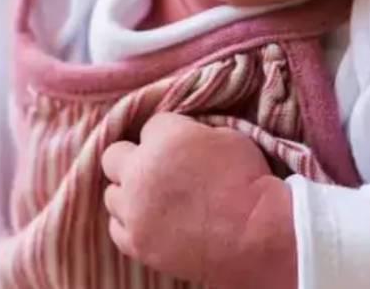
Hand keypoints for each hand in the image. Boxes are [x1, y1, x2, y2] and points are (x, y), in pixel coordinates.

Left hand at [101, 114, 295, 288]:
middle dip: (134, 158)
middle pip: (114, 156)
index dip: (169, 134)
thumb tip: (183, 137)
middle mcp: (140, 172)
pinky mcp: (137, 243)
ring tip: (155, 199)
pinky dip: (131, 223)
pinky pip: (117, 227)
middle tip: (158, 168)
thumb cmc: (250, 183)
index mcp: (165, 139)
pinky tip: (152, 221)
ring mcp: (134, 211)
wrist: (257, 236)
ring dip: (130, 192)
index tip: (184, 146)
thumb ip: (193, 133)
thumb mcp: (228, 137)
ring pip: (112, 194)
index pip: (151, 125)